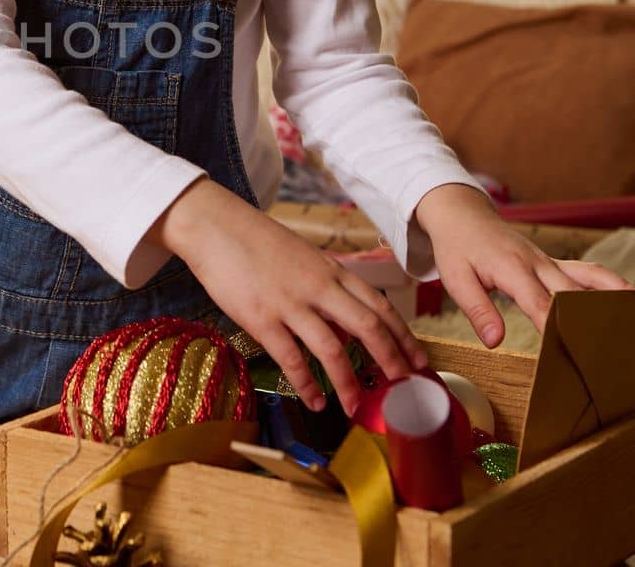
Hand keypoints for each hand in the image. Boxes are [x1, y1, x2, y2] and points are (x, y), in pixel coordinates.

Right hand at [147, 177, 427, 415]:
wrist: (215, 226)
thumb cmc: (257, 242)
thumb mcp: (304, 258)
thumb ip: (327, 286)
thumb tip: (345, 323)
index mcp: (332, 271)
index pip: (380, 306)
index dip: (404, 336)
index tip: (419, 361)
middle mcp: (319, 287)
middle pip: (368, 327)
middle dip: (391, 360)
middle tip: (403, 387)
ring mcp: (291, 303)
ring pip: (333, 348)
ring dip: (348, 382)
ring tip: (354, 407)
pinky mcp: (262, 318)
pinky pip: (291, 357)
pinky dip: (306, 384)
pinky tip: (313, 400)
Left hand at [414, 183, 633, 346]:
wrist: (463, 215)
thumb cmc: (458, 248)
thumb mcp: (456, 279)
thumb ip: (477, 310)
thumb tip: (495, 341)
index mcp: (513, 269)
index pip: (540, 304)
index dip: (556, 328)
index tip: (571, 353)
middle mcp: (539, 263)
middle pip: (573, 295)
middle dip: (592, 322)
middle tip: (614, 350)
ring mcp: (550, 261)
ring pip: (591, 277)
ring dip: (616, 296)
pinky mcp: (555, 263)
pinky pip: (588, 272)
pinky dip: (611, 284)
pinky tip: (632, 298)